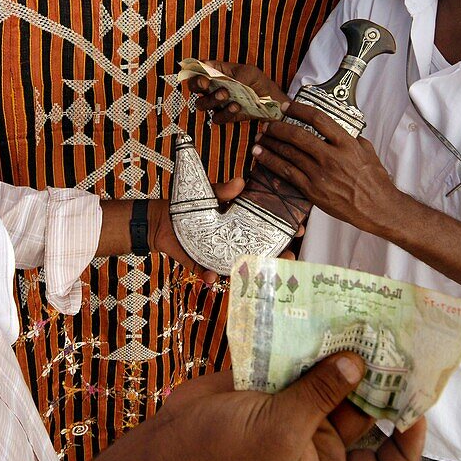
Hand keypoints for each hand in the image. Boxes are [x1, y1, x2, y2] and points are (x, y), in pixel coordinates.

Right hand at [89, 352, 424, 460]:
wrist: (167, 446)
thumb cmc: (225, 458)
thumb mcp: (282, 432)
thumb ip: (321, 395)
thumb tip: (357, 362)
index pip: (385, 460)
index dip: (406, 434)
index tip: (416, 401)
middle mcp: (318, 441)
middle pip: (362, 409)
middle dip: (376, 376)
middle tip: (393, 341)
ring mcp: (294, 410)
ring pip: (331, 378)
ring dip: (343, 351)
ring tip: (362, 319)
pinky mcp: (270, 384)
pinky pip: (297, 360)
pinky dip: (306, 339)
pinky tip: (319, 314)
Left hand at [151, 178, 302, 283]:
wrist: (161, 220)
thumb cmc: (191, 204)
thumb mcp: (209, 194)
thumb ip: (224, 190)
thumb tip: (240, 183)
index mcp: (240, 225)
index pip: (268, 229)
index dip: (286, 231)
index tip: (299, 230)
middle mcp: (233, 243)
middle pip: (261, 253)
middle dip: (277, 258)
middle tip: (288, 258)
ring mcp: (219, 255)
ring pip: (240, 269)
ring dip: (249, 274)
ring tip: (254, 275)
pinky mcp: (201, 264)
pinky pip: (209, 273)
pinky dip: (209, 276)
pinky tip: (211, 277)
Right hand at [187, 61, 290, 124]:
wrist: (272, 101)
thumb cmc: (259, 82)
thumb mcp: (249, 72)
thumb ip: (232, 73)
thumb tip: (216, 72)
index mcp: (217, 73)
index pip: (198, 70)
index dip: (195, 72)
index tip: (202, 75)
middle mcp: (213, 88)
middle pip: (194, 87)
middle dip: (197, 85)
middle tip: (206, 84)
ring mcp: (217, 103)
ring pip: (202, 104)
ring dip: (211, 99)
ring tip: (225, 95)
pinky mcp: (224, 116)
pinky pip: (217, 117)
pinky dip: (225, 113)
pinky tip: (236, 107)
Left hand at [251, 101, 402, 234]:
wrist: (377, 208)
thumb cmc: (374, 181)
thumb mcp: (367, 151)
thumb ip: (351, 138)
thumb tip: (336, 129)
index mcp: (346, 144)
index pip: (318, 119)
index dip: (298, 110)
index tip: (286, 106)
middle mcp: (331, 157)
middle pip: (297, 135)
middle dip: (278, 127)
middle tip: (268, 123)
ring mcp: (320, 174)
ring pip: (288, 153)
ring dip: (270, 143)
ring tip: (260, 137)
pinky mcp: (312, 190)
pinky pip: (286, 173)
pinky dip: (271, 162)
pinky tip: (261, 156)